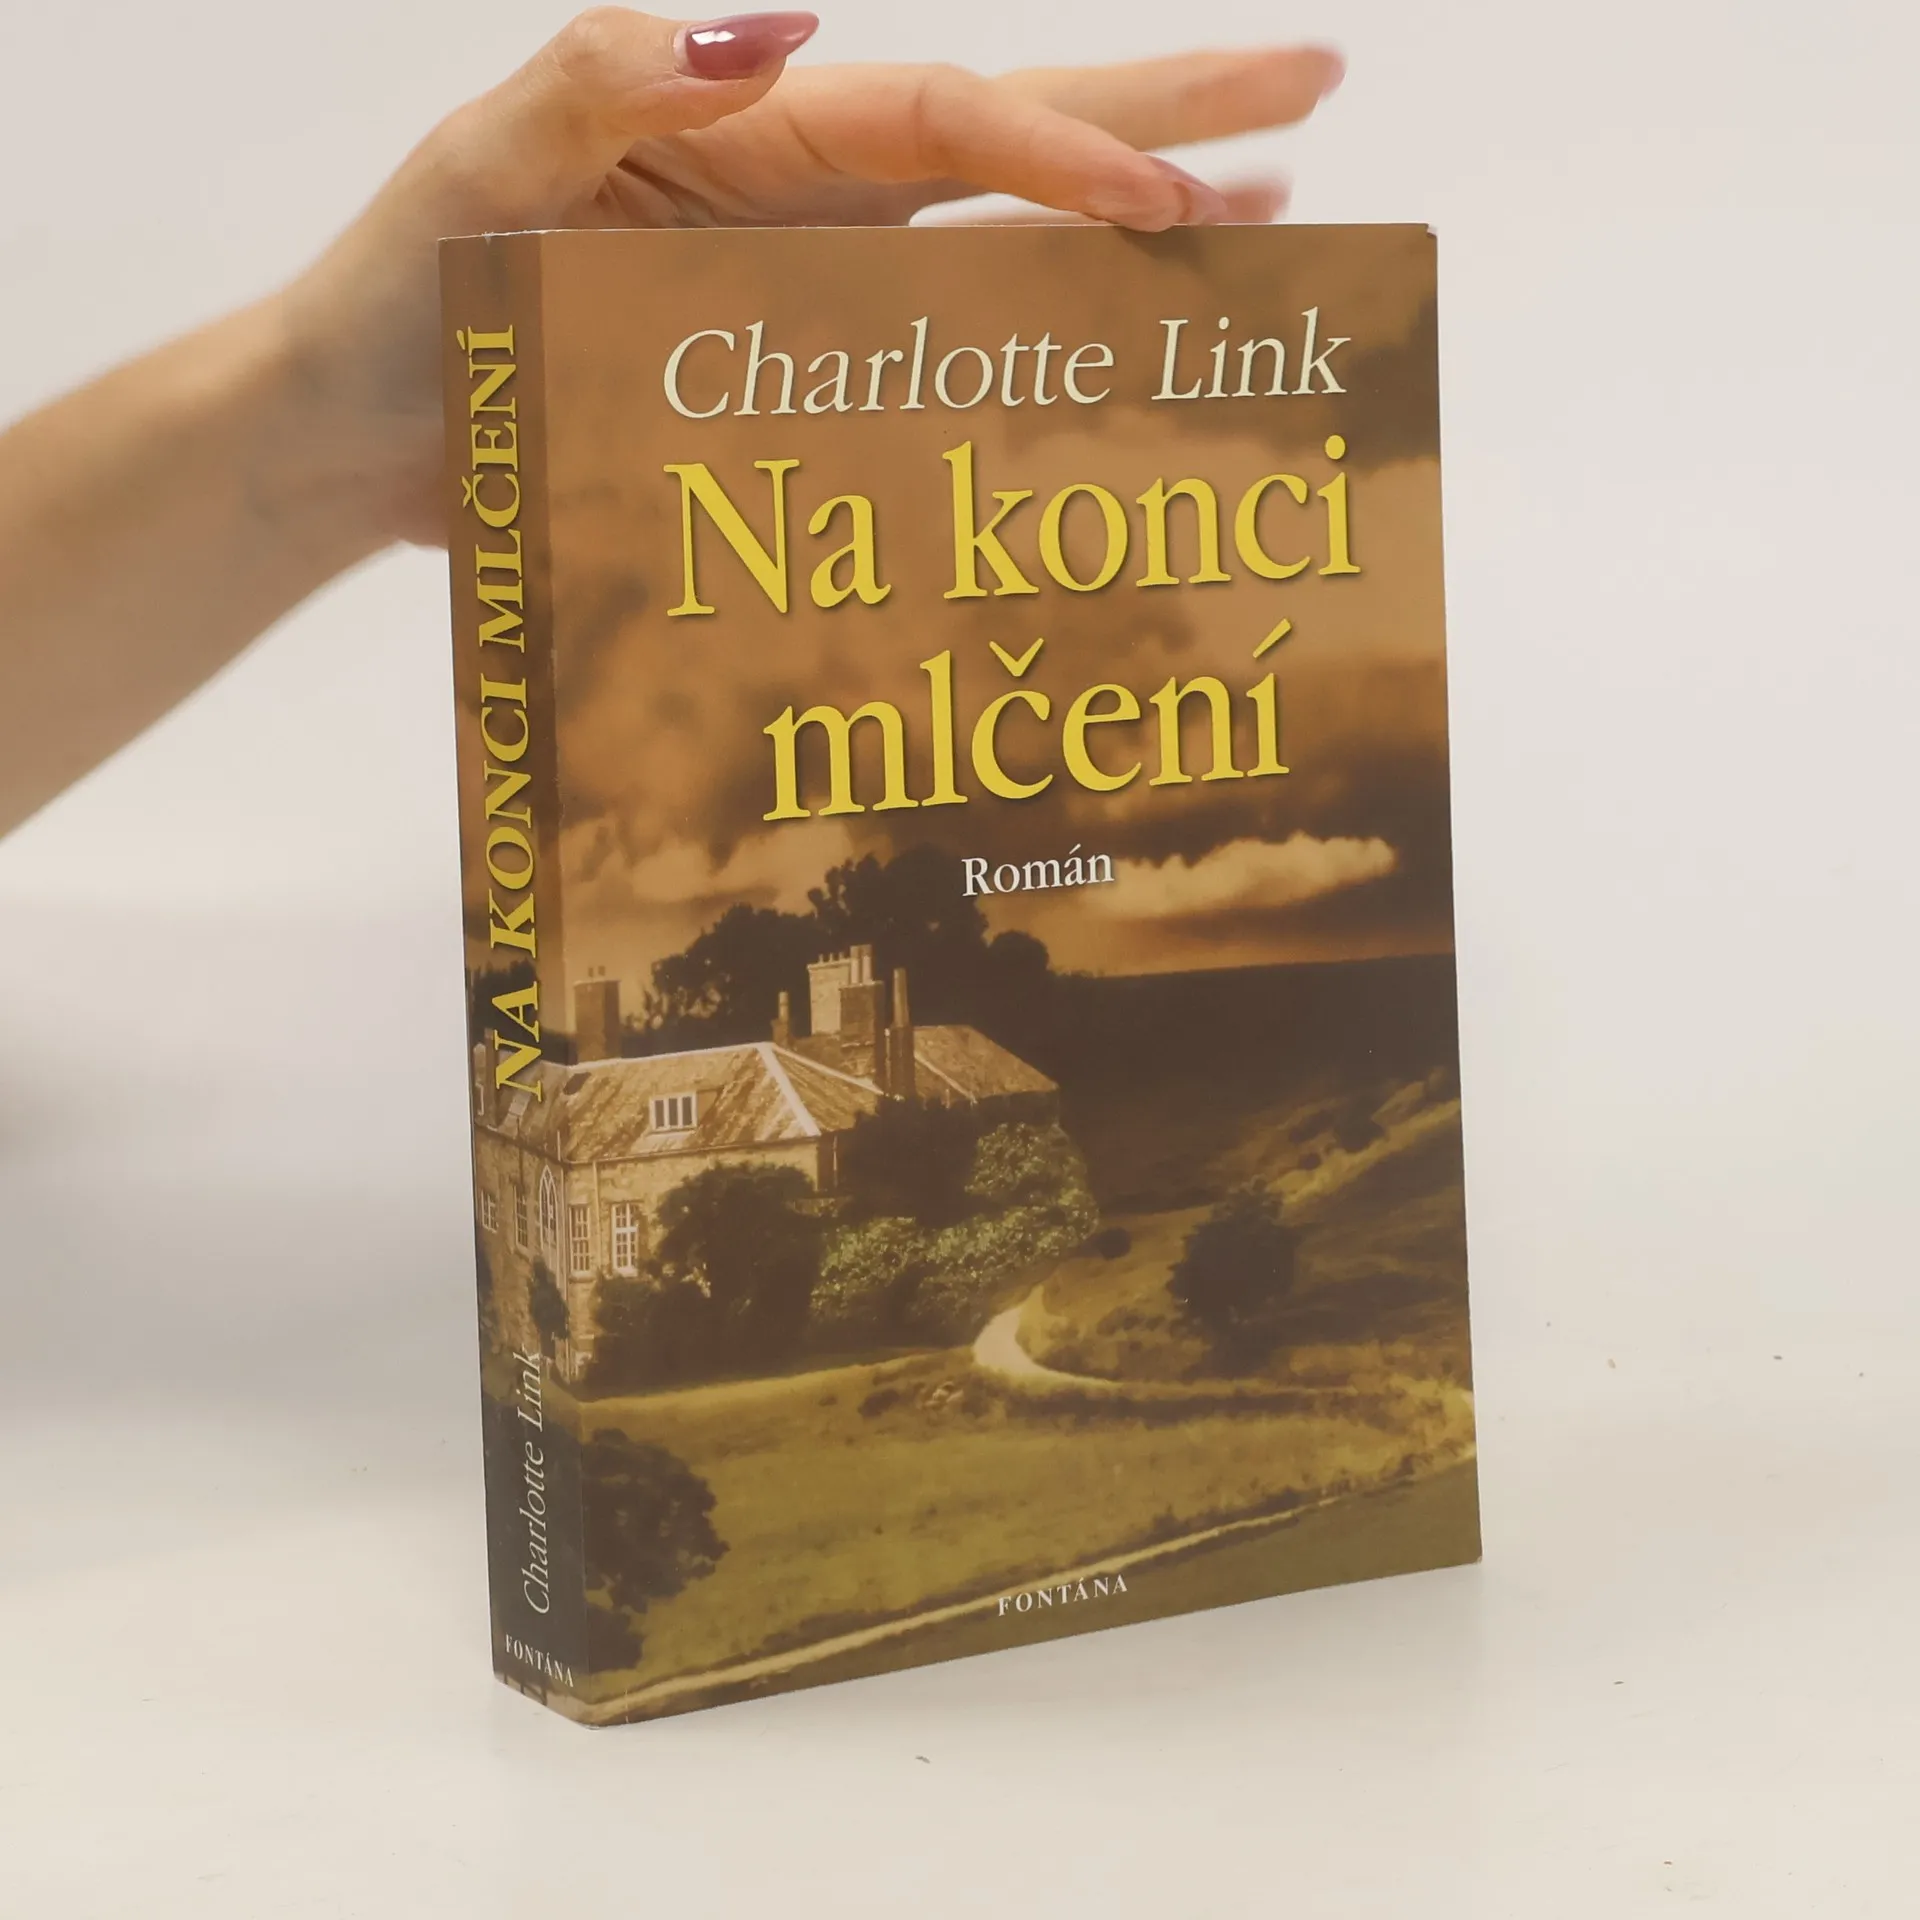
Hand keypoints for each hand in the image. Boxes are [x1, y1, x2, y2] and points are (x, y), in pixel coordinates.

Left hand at [283, 8, 1343, 542]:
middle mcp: (802, 198)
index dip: (1064, 155)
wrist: (359, 435)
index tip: (1177, 203)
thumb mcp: (475, 168)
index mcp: (743, 131)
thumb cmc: (399, 292)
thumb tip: (775, 31)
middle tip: (1316, 88)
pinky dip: (1037, 344)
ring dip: (1135, 226)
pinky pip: (944, 351)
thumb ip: (597, 83)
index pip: (946, 123)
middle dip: (1165, 111)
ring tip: (1267, 214)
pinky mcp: (799, 377)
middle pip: (1015, 137)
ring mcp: (811, 289)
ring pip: (1006, 243)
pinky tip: (1116, 343)